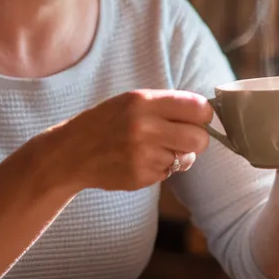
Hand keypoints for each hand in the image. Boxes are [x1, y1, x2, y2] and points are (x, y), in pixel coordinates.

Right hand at [33, 89, 211, 192]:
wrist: (72, 152)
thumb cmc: (107, 122)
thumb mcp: (132, 101)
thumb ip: (167, 104)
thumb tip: (207, 114)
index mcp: (143, 102)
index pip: (197, 108)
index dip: (205, 114)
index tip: (201, 117)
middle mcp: (145, 127)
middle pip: (200, 138)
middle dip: (198, 139)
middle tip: (185, 137)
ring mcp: (143, 155)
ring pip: (186, 158)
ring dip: (178, 155)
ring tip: (154, 148)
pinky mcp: (141, 177)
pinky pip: (169, 173)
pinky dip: (162, 168)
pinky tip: (141, 160)